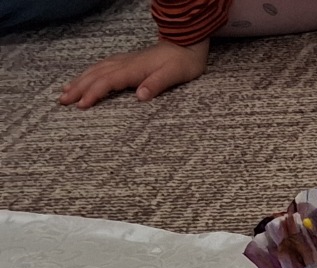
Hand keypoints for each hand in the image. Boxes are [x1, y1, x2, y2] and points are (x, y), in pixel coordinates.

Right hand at [59, 40, 208, 108]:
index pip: (107, 82)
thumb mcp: (172, 75)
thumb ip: (155, 85)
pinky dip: (89, 74)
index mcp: (133, 70)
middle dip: (77, 89)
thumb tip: (140, 97)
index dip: (93, 94)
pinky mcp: (126, 61)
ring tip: (64, 91)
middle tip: (62, 101)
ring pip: (95, 70)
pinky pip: (101, 67)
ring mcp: (123, 61)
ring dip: (79, 81)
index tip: (81, 105)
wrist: (185, 45)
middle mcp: (124, 64)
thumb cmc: (181, 63)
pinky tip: (83, 78)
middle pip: (95, 76)